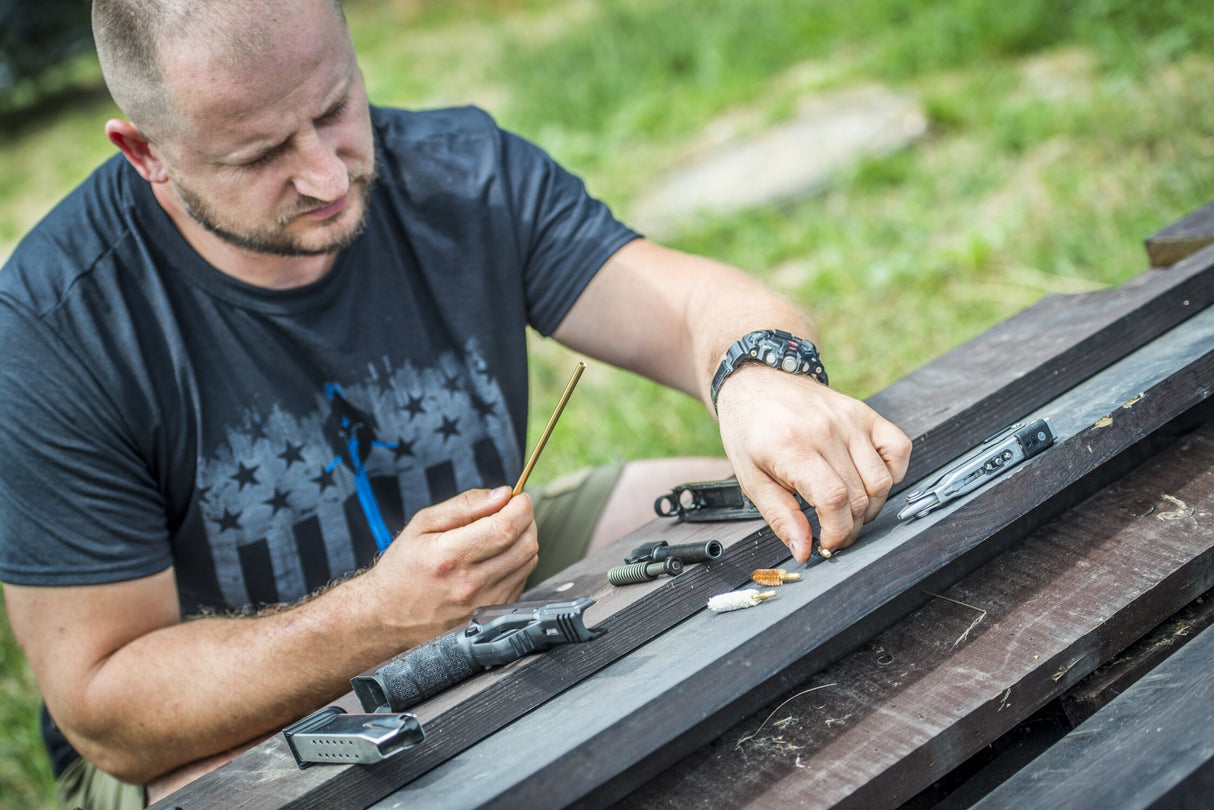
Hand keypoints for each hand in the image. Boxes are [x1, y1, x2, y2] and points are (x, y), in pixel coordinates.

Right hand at [366, 486, 538, 646]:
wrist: (388, 618)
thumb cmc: (403, 569)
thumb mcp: (422, 525)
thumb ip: (465, 505)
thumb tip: (502, 494)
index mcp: (450, 556)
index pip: (505, 527)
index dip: (520, 507)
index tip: (517, 498)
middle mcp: (470, 584)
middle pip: (525, 544)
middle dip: (526, 520)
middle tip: (510, 512)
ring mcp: (484, 603)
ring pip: (529, 562)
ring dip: (523, 540)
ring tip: (501, 534)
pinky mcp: (492, 614)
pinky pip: (522, 579)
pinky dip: (517, 562)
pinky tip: (495, 558)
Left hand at [716, 366, 911, 561]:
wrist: (757, 382)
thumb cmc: (750, 430)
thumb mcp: (751, 478)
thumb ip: (780, 516)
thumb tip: (803, 551)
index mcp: (792, 447)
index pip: (834, 498)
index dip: (836, 531)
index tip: (827, 544)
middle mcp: (825, 430)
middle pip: (859, 495)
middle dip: (850, 527)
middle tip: (834, 532)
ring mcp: (850, 419)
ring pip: (881, 480)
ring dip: (871, 507)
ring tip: (848, 511)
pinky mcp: (865, 413)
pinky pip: (899, 448)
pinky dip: (893, 473)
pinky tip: (868, 482)